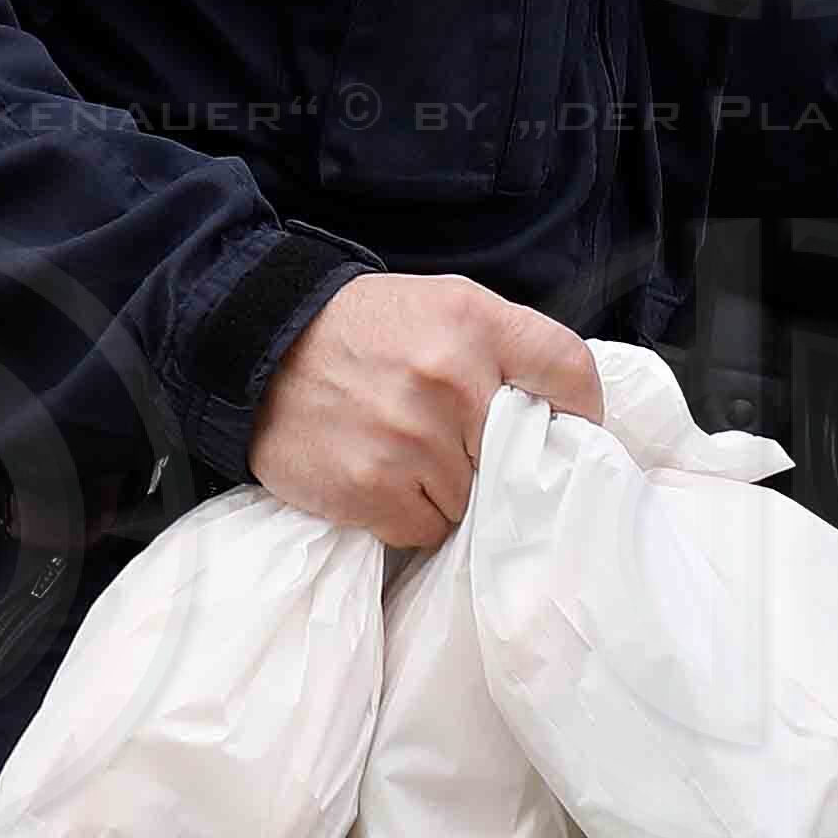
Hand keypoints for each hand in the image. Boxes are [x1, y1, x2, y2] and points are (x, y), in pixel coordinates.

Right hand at [245, 271, 601, 548]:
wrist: (259, 350)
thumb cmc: (362, 331)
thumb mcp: (444, 306)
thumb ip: (507, 347)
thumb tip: (565, 416)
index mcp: (474, 322)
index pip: (570, 372)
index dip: (579, 411)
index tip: (565, 430)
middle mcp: (449, 377)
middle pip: (524, 454)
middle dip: (500, 458)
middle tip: (460, 441)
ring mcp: (410, 437)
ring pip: (475, 501)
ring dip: (451, 490)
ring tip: (407, 452)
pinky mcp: (371, 487)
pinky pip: (428, 530)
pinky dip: (411, 515)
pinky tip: (382, 479)